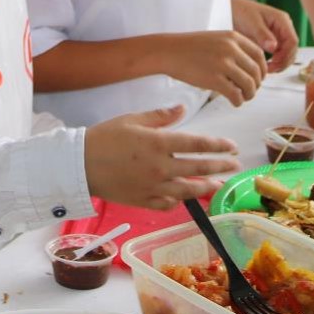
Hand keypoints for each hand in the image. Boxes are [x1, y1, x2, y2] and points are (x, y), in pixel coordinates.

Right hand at [86, 106, 241, 208]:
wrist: (79, 164)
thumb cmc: (104, 137)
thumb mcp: (132, 120)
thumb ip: (160, 116)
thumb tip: (182, 109)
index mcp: (159, 143)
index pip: (197, 144)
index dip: (218, 145)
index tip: (232, 146)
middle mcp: (161, 167)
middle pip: (199, 167)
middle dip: (220, 166)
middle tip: (235, 165)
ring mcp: (153, 186)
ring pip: (188, 190)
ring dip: (207, 187)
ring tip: (219, 185)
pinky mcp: (143, 201)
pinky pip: (168, 204)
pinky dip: (178, 201)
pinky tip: (185, 198)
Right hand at [158, 30, 269, 105]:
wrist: (168, 51)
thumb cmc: (189, 47)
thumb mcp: (216, 38)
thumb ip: (234, 48)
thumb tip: (251, 67)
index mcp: (233, 37)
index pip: (259, 55)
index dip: (263, 69)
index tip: (258, 78)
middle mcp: (231, 49)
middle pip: (256, 71)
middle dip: (257, 84)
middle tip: (250, 91)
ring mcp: (223, 64)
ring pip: (249, 84)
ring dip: (249, 94)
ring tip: (243, 97)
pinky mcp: (214, 79)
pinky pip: (235, 94)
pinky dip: (238, 101)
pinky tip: (234, 102)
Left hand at [229, 0, 298, 72]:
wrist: (230, 9)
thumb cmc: (240, 11)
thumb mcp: (251, 23)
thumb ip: (263, 35)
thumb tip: (274, 48)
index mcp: (282, 20)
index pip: (292, 40)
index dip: (286, 54)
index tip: (275, 62)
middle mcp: (283, 27)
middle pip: (292, 49)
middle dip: (284, 61)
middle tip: (270, 70)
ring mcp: (278, 34)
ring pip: (287, 53)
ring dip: (280, 63)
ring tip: (266, 70)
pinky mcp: (272, 41)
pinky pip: (278, 54)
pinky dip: (275, 61)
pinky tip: (265, 66)